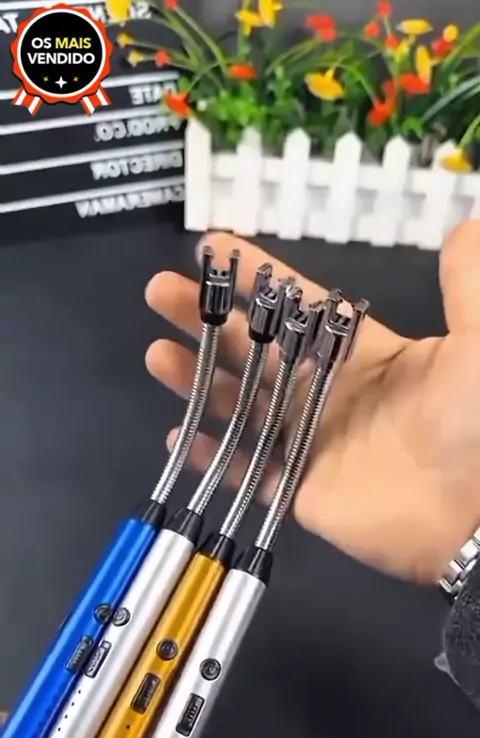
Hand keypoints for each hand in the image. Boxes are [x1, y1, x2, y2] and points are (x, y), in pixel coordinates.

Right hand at [145, 221, 479, 584]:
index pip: (301, 306)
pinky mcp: (303, 492)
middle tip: (160, 293)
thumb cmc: (477, 422)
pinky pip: (249, 472)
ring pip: (242, 406)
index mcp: (368, 355)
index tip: (213, 247)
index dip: (258, 277)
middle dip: (208, 319)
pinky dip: (213, 458)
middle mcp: (332, 394)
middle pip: (257, 350)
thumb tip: (463, 229)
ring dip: (198, 381)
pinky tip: (176, 435)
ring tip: (156, 354)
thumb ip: (467, 285)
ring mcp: (314, 444)